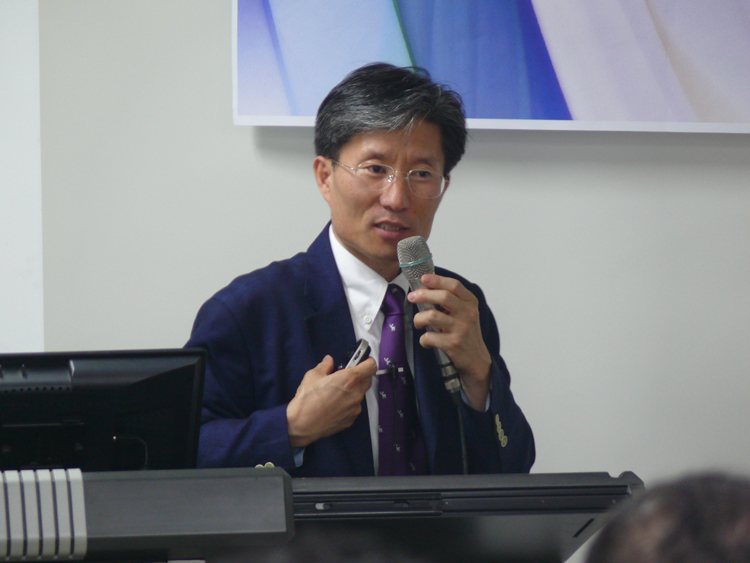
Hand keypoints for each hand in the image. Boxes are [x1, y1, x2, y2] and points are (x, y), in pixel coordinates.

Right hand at [286, 355, 375, 447]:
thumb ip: (325, 366)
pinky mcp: (351, 419)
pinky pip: (354, 407)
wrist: (302, 425)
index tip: (362, 361)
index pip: (371, 366)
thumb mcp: (313, 376)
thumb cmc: (307, 398)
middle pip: (367, 380)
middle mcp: (356, 393)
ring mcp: (355, 408)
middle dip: (360, 376)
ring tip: (336, 393)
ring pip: (360, 395)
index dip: (368, 361)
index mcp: (349, 379)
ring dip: (353, 391)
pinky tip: (334, 406)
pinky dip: (348, 404)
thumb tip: (329, 360)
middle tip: (346, 376)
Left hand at [408, 274, 491, 410]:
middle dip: (423, 295)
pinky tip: (426, 341)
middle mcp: (468, 314)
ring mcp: (461, 329)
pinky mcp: (453, 344)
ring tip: (418, 322)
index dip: (437, 280)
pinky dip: (423, 339)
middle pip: (443, 297)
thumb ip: (452, 301)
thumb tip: (426, 288)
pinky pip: (429, 336)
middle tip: (412, 297)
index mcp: (470, 303)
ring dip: (419, 318)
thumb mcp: (466, 313)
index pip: (454, 285)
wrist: (477, 360)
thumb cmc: (466, 334)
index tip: (423, 278)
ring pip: (432, 316)